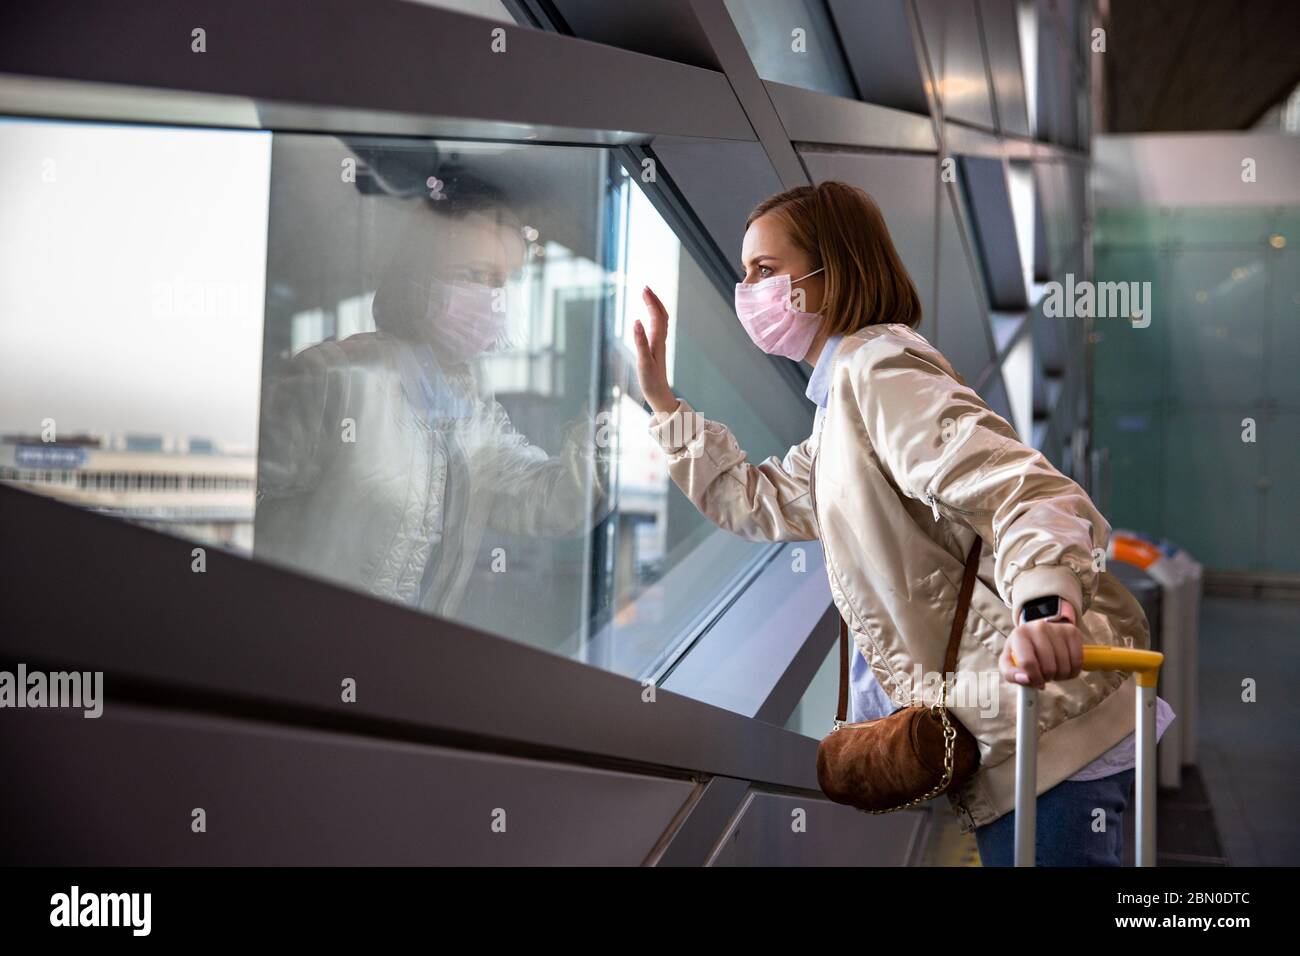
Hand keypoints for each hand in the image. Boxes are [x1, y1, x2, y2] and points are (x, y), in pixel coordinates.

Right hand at [633, 286, 677, 416]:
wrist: (659, 395)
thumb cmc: (651, 381)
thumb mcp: (643, 362)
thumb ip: (640, 342)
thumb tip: (636, 321)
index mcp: (657, 341)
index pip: (657, 315)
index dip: (651, 301)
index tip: (644, 288)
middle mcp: (660, 340)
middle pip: (661, 314)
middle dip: (654, 300)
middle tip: (645, 287)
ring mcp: (658, 344)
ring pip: (660, 320)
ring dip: (655, 306)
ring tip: (646, 296)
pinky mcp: (655, 349)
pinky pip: (657, 328)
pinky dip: (653, 317)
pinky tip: (647, 316)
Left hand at [999, 599, 1082, 688]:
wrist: (1037, 631)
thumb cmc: (1023, 649)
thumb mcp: (1009, 660)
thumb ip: (1010, 673)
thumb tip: (1025, 679)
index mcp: (1020, 635)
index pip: (1028, 663)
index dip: (1033, 678)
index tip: (1036, 682)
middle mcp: (1038, 628)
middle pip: (1048, 668)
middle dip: (1047, 678)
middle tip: (1044, 675)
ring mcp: (1057, 629)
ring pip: (1064, 666)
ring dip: (1060, 676)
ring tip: (1053, 670)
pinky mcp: (1072, 632)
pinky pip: (1078, 661)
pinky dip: (1073, 671)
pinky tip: (1065, 667)